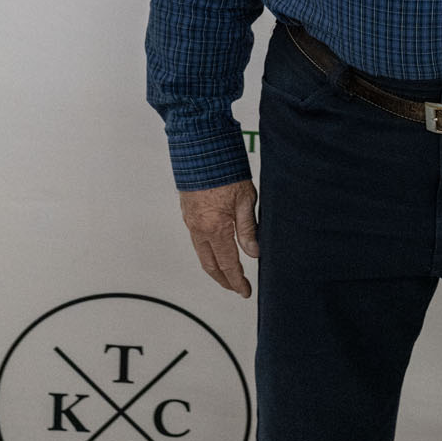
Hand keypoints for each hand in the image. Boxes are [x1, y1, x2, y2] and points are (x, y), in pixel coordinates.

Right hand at [178, 180, 258, 296]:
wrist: (201, 149)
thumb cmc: (224, 170)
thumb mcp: (246, 199)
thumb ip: (249, 229)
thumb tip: (254, 252)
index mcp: (216, 228)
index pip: (229, 264)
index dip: (238, 281)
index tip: (245, 291)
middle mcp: (200, 229)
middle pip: (211, 266)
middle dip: (224, 280)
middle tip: (236, 287)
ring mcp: (191, 221)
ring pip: (201, 254)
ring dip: (214, 267)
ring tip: (227, 273)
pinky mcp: (187, 213)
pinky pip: (196, 240)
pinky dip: (206, 251)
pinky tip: (215, 248)